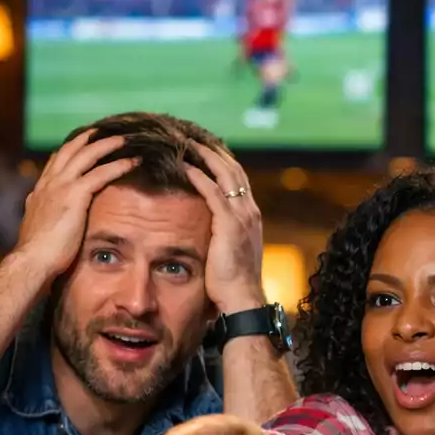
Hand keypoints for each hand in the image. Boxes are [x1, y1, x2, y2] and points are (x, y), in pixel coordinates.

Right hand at [14, 130, 138, 279]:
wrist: (33, 260)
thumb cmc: (40, 255)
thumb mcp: (42, 230)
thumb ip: (48, 219)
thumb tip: (55, 221)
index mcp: (40, 193)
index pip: (55, 164)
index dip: (70, 152)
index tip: (82, 144)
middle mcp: (48, 185)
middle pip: (69, 152)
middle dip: (86, 139)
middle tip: (102, 130)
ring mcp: (60, 187)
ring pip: (85, 156)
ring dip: (106, 145)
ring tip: (124, 139)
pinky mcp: (74, 195)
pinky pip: (101, 174)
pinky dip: (118, 165)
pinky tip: (133, 161)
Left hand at [185, 142, 265, 315]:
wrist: (243, 300)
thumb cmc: (231, 283)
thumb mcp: (228, 252)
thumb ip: (220, 234)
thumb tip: (205, 229)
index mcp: (250, 216)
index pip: (236, 178)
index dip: (219, 160)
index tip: (201, 146)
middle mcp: (249, 211)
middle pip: (232, 168)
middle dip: (212, 149)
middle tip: (191, 134)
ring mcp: (242, 216)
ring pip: (225, 174)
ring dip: (205, 155)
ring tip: (186, 141)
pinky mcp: (229, 224)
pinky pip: (213, 192)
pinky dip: (200, 176)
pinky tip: (185, 166)